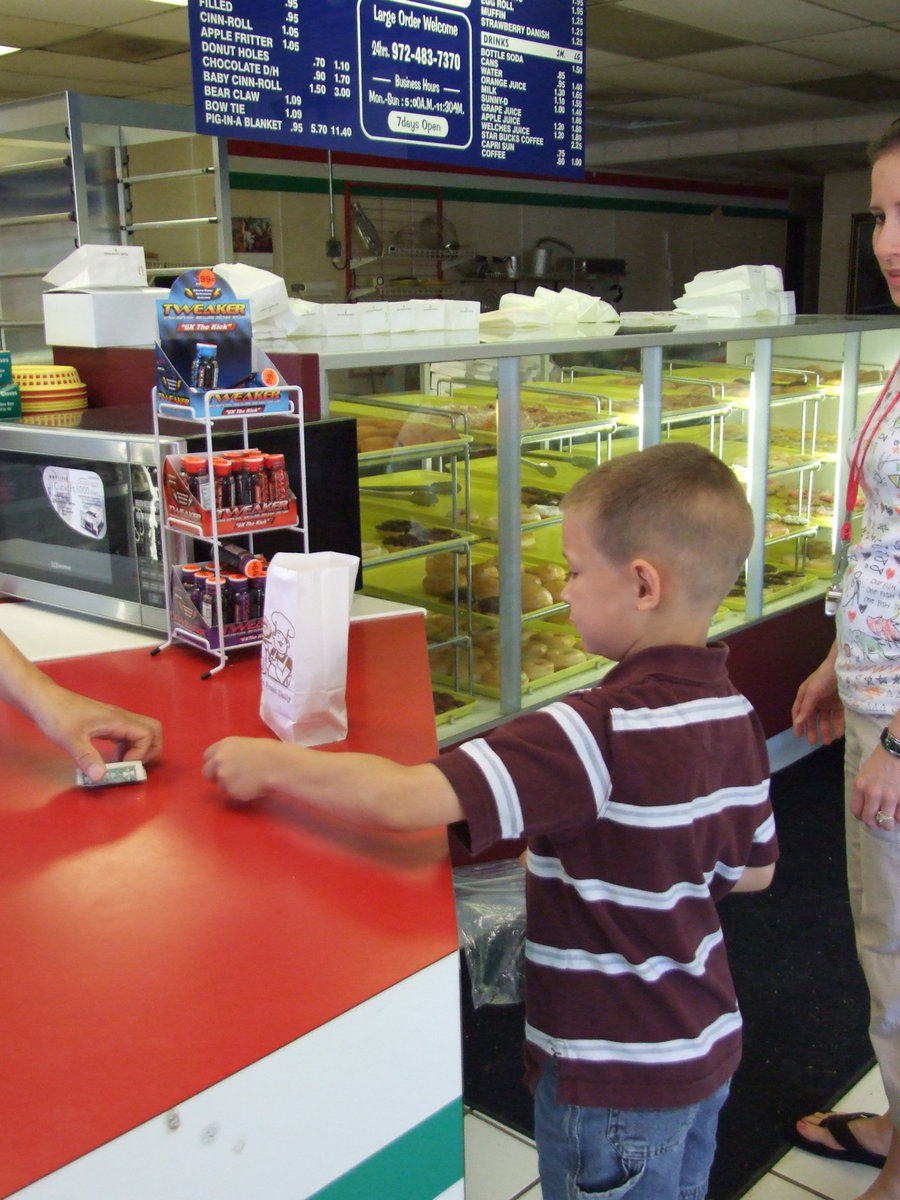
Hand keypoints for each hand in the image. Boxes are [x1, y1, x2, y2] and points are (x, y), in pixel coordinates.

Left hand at [34, 683, 161, 782]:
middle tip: (133, 765)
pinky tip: (112, 757)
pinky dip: (128, 747)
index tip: (122, 765)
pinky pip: (128, 734)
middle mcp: (120, 718)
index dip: (140, 754)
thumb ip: (87, 758)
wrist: (44, 700)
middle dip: (150, 750)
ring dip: (139, 749)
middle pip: (153, 729)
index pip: (147, 735)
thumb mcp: (70, 739)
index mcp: (117, 720)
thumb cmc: (57, 715)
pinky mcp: (107, 722)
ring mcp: (115, 719)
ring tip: (120, 764)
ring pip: (142, 731)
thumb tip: (101, 777)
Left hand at [202, 737, 275, 802]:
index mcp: (223, 745)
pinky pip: (233, 793)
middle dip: (215, 776)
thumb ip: (231, 753)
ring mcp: (223, 776)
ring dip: (230, 785)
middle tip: (230, 778)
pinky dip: (240, 792)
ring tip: (248, 781)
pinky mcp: (231, 790)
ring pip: (220, 785)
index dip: (214, 762)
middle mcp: (219, 760)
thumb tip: (228, 763)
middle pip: (206, 772)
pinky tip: (253, 787)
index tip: (221, 767)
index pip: (207, 756)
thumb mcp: (245, 745)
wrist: (278, 764)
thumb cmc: (268, 752)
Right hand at [792, 659, 843, 744]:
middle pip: (812, 718)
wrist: (844, 668)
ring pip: (825, 720)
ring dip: (825, 731)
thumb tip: (798, 722)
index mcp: (805, 696)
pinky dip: (838, 726)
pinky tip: (839, 734)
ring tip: (828, 742)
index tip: (799, 736)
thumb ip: (806, 708)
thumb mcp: (813, 692)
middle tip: (813, 742)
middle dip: (812, 730)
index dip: (798, 723)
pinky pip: (838, 718)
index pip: (799, 712)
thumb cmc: (824, 678)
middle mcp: (816, 700)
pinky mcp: (841, 705)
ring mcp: (829, 703)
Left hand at [850, 744, 899, 828]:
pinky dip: (899, 817)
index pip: (856, 811)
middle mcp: (872, 793)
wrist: (897, 749)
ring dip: (888, 825)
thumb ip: (863, 789)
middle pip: (869, 819)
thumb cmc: (881, 759)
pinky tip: (899, 812)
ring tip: (891, 821)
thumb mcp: (865, 773)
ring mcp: (889, 796)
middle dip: (874, 825)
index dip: (861, 817)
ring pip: (886, 822)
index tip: (867, 817)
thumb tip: (867, 806)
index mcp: (860, 786)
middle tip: (879, 824)